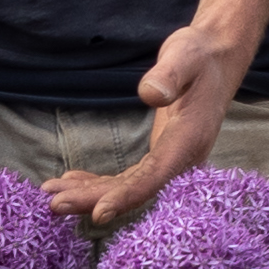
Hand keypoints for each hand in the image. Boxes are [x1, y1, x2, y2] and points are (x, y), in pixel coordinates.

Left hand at [58, 25, 244, 232]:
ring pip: (129, 188)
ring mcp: (171, 160)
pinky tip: (73, 182)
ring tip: (52, 197)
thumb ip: (169, 74)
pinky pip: (130, 179)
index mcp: (189, 140)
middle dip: (94, 200)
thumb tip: (150, 94)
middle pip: (136, 191)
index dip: (127, 197)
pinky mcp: (160, 156)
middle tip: (54, 205)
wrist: (215, 60)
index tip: (98, 213)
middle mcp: (182, 159)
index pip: (156, 177)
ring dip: (91, 195)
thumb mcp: (184, 55)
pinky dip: (100, 184)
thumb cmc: (199, 56)